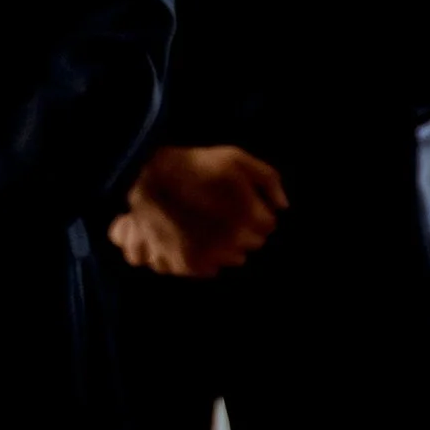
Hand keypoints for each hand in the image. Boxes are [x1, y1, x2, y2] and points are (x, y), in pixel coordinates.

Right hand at [111, 143, 286, 277]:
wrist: (145, 177)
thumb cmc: (194, 165)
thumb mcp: (235, 158)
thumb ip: (267, 179)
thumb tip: (283, 206)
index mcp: (249, 216)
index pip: (268, 225)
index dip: (256, 212)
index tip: (242, 203)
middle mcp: (233, 242)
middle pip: (251, 244)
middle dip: (242, 230)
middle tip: (222, 211)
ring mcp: (209, 256)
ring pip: (231, 260)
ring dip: (224, 246)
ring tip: (206, 225)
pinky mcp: (187, 265)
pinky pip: (208, 270)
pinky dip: (203, 257)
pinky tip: (192, 238)